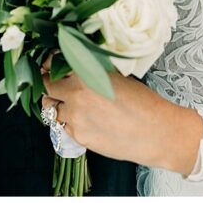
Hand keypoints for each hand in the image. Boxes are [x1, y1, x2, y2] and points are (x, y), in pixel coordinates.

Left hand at [42, 68, 201, 174]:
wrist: (155, 132)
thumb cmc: (143, 103)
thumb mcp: (118, 77)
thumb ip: (93, 72)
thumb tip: (77, 68)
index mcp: (87, 74)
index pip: (53, 66)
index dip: (50, 66)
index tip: (50, 67)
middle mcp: (76, 94)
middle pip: (47, 88)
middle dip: (50, 86)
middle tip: (57, 85)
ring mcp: (74, 117)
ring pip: (52, 109)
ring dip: (59, 105)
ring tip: (75, 105)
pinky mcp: (77, 136)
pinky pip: (62, 126)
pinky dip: (69, 122)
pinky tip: (86, 120)